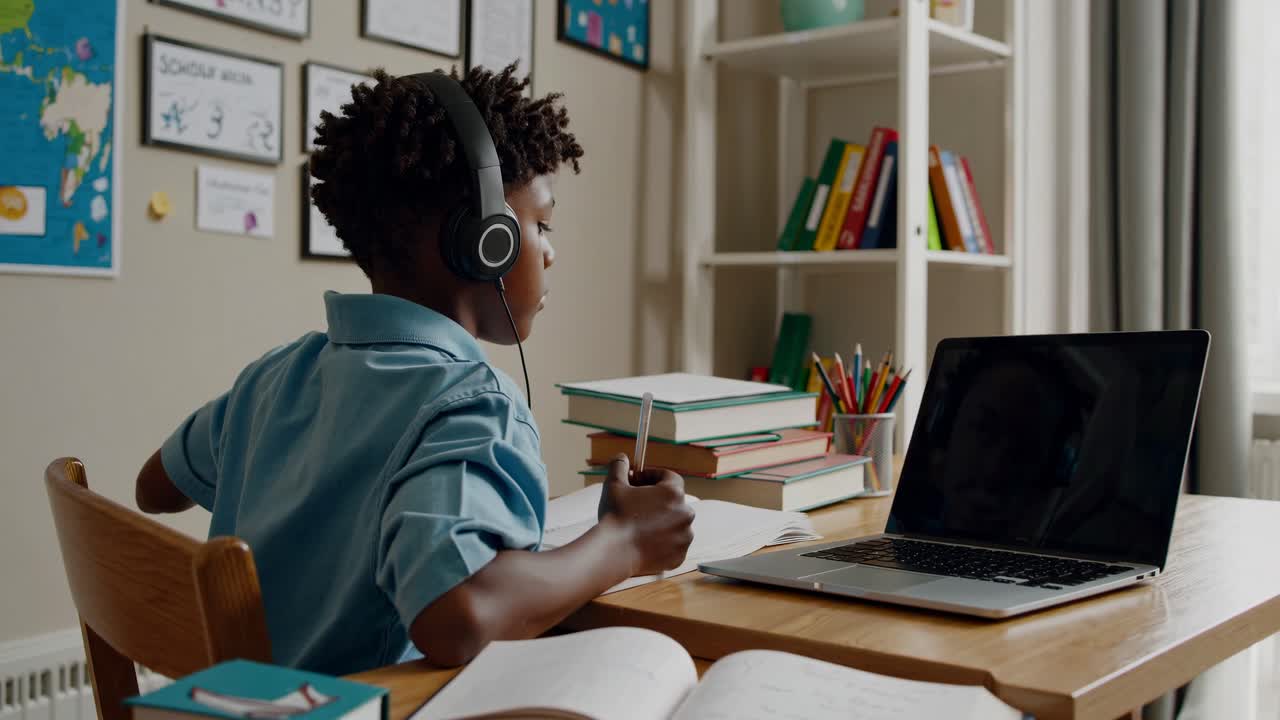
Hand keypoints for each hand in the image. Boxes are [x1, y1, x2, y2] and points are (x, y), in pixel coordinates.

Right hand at [598, 454, 694, 575]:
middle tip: (636, 504)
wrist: (614, 554)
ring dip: (661, 522)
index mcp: (674, 493)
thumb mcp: (614, 485)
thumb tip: (622, 458)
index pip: (669, 477)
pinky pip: (673, 544)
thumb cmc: (615, 517)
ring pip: (674, 524)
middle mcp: (685, 513)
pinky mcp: (679, 556)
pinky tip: (644, 542)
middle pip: (673, 501)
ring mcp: (684, 537)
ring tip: (639, 526)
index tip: (638, 481)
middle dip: (657, 501)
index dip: (653, 476)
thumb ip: (619, 466)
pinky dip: (662, 543)